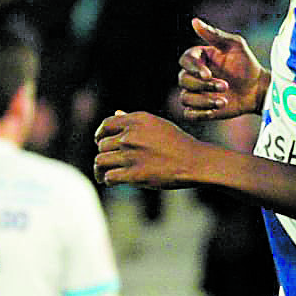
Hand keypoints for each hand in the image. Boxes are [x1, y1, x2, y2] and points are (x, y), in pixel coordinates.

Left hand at [94, 111, 209, 188]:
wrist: (196, 162)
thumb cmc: (179, 144)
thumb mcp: (159, 125)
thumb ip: (135, 121)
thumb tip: (117, 113)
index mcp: (137, 120)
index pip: (106, 125)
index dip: (100, 134)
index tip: (99, 140)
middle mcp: (131, 136)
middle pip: (102, 145)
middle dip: (105, 154)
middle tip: (107, 162)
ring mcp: (131, 155)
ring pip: (101, 161)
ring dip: (101, 169)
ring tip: (102, 175)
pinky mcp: (134, 174)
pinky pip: (110, 177)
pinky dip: (108, 180)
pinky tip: (111, 181)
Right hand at [178, 17, 267, 120]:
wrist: (258, 89)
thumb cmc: (247, 64)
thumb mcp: (235, 46)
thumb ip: (215, 35)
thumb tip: (194, 21)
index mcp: (198, 58)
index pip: (185, 61)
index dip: (194, 68)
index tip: (208, 74)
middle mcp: (193, 75)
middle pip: (183, 80)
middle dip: (203, 85)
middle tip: (225, 86)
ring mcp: (196, 93)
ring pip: (185, 98)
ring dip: (203, 100)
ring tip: (224, 100)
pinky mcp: (201, 109)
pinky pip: (189, 114)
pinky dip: (200, 113)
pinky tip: (216, 110)